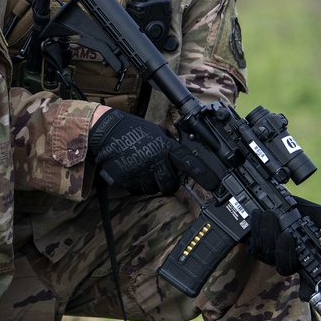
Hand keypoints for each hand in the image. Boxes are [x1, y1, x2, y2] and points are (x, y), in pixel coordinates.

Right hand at [87, 109, 217, 195]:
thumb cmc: (134, 130)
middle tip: (162, 173)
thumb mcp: (157, 133)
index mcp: (165, 147)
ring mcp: (141, 172)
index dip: (203, 175)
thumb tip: (183, 161)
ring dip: (152, 183)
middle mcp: (155, 161)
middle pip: (171, 185)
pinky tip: (134, 171)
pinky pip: (138, 190)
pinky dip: (138, 184)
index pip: (189, 164)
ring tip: (144, 169)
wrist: (107, 133)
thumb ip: (171, 147)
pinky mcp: (128, 179)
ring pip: (154, 189)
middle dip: (169, 182)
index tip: (213, 185)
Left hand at [247, 197, 320, 298]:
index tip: (306, 294)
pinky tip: (258, 214)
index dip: (308, 290)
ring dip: (267, 234)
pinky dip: (255, 228)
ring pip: (267, 254)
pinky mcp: (255, 244)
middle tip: (286, 235)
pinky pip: (253, 243)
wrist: (277, 201)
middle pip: (284, 267)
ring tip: (270, 215)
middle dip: (284, 252)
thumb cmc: (301, 211)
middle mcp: (287, 260)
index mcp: (305, 259)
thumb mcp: (318, 214)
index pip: (309, 280)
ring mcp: (270, 254)